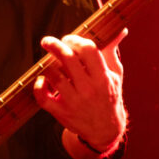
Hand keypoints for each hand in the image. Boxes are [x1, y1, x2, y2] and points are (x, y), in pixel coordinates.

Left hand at [33, 30, 126, 153]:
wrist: (105, 129)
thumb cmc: (109, 95)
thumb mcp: (115, 74)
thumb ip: (112, 51)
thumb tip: (120, 29)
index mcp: (103, 77)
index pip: (88, 49)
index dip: (75, 39)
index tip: (68, 39)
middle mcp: (88, 89)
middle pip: (67, 58)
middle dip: (54, 45)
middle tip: (47, 41)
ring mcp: (74, 102)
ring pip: (53, 76)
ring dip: (47, 65)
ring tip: (47, 62)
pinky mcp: (61, 112)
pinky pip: (43, 97)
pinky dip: (38, 85)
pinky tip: (42, 79)